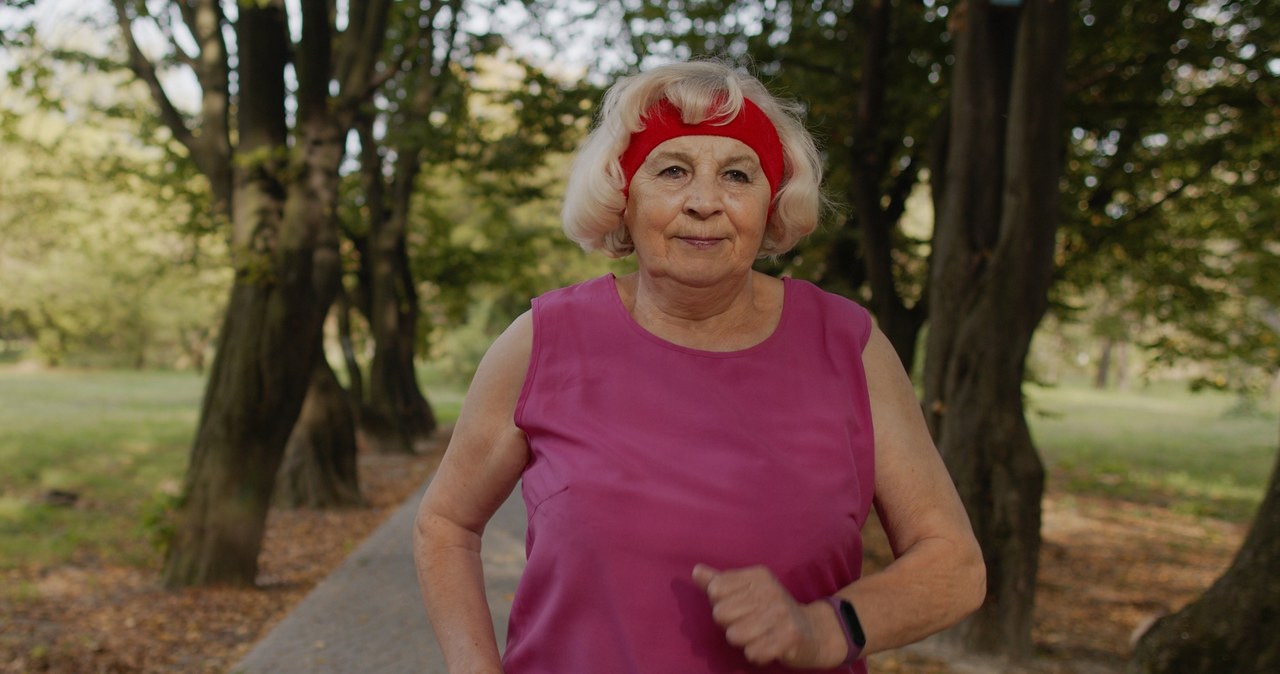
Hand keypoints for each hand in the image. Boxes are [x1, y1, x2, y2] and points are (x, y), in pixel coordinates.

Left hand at [692, 564, 844, 668]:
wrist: (814, 632)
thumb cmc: (772, 610)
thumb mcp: (748, 591)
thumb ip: (720, 582)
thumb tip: (695, 571)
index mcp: (758, 575)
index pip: (716, 589)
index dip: (721, 604)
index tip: (740, 607)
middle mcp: (770, 590)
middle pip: (721, 614)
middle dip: (731, 625)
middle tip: (751, 624)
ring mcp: (782, 614)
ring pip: (734, 635)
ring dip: (744, 642)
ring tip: (760, 635)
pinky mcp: (789, 637)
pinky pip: (753, 653)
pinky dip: (757, 655)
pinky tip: (768, 647)